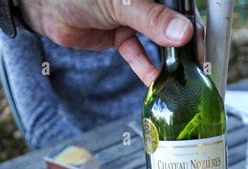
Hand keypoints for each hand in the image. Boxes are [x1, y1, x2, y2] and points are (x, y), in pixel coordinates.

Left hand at [17, 0, 203, 84]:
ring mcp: (131, 16)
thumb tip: (183, 32)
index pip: (179, 4)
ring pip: (156, 39)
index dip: (192, 21)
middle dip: (183, 43)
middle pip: (172, 22)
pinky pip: (137, 53)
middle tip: (196, 63)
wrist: (42, 4)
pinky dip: (145, 68)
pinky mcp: (118, 34)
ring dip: (167, 59)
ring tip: (180, 77)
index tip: (205, 38)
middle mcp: (143, 0)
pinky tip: (156, 82)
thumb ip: (153, 19)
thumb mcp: (122, 1)